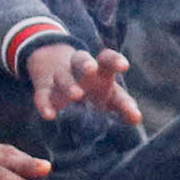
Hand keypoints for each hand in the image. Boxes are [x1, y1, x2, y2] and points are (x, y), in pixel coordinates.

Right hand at [25, 40, 143, 125]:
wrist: (56, 70)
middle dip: (85, 63)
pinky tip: (49, 115)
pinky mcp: (45, 90)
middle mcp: (80, 70)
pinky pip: (42, 95)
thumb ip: (124, 104)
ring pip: (62, 76)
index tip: (124, 65)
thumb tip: (137, 119)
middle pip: (81, 60)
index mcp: (100, 69)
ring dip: (68, 84)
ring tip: (76, 95)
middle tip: (91, 69)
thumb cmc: (95, 88)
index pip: (108, 61)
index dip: (115, 61)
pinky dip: (44, 104)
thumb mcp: (110, 95)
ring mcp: (61, 77)